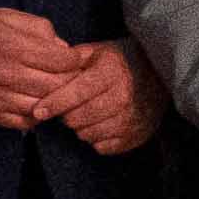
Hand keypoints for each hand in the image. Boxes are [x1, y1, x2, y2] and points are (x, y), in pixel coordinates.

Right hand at [0, 8, 73, 129]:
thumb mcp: (3, 17)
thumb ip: (37, 28)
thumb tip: (61, 47)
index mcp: (15, 46)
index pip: (63, 61)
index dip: (75, 60)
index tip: (74, 59)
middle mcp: (8, 74)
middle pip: (58, 87)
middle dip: (69, 82)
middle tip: (69, 77)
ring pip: (44, 108)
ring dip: (54, 101)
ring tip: (53, 91)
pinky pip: (23, 123)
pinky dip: (35, 116)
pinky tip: (35, 103)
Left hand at [40, 35, 167, 155]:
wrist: (161, 74)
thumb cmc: (122, 61)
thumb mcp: (98, 51)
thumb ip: (72, 60)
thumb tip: (46, 71)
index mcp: (110, 73)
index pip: (76, 93)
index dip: (54, 103)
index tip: (37, 111)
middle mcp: (123, 97)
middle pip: (78, 118)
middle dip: (65, 115)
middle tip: (68, 107)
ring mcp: (131, 119)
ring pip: (88, 135)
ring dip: (80, 127)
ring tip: (85, 114)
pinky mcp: (136, 135)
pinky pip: (102, 147)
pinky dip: (95, 138)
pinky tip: (99, 124)